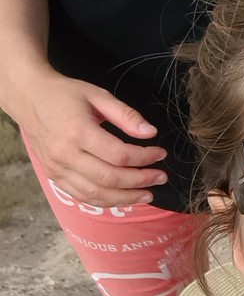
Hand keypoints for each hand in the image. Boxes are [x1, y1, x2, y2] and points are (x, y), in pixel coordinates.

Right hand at [15, 71, 167, 207]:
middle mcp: (66, 154)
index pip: (119, 154)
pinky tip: (123, 197)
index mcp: (79, 132)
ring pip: (96, 193)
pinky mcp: (54, 176)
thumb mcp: (99, 96)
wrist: (30, 99)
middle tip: (161, 177)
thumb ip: (126, 115)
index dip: (145, 158)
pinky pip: (82, 195)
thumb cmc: (67, 95)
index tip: (161, 153)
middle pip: (109, 178)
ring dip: (125, 197)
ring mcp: (57, 168)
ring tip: (147, 194)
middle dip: (140, 181)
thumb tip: (151, 133)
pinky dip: (105, 200)